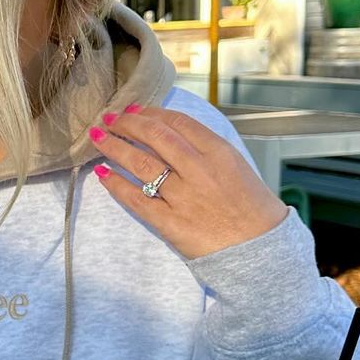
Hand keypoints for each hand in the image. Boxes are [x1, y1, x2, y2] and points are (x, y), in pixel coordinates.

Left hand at [90, 104, 286, 258]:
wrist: (261, 249)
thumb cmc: (251, 208)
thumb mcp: (237, 166)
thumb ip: (206, 149)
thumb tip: (171, 132)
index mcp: (219, 152)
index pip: (177, 122)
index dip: (150, 112)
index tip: (133, 110)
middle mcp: (200, 170)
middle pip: (155, 136)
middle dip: (127, 123)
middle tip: (108, 118)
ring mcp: (184, 197)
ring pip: (141, 163)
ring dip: (115, 147)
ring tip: (98, 138)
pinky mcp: (172, 223)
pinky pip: (136, 199)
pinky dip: (116, 184)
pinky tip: (102, 174)